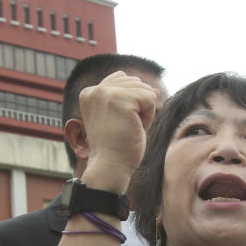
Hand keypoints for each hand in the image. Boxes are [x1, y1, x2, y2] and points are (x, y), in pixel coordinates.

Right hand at [79, 71, 158, 193]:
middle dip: (140, 106)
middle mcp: (94, 89)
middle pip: (136, 83)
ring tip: (129, 127)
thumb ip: (135, 100)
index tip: (120, 122)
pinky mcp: (119, 99)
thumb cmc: (119, 147)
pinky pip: (151, 98)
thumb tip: (155, 89)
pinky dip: (149, 116)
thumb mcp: (124, 119)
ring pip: (145, 90)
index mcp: (90, 93)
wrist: (111, 165)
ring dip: (145, 112)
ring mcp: (105, 92)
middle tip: (125, 127)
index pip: (124, 79)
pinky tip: (135, 127)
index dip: (132, 102)